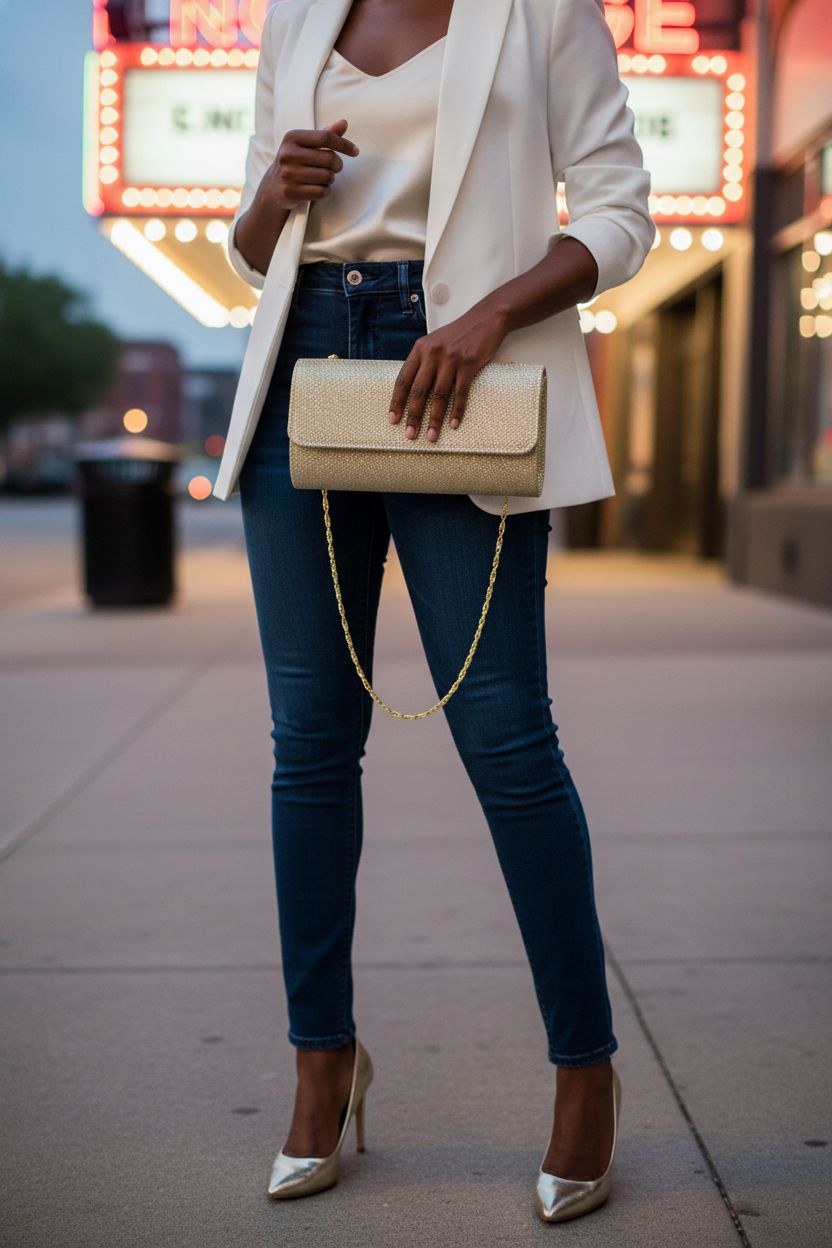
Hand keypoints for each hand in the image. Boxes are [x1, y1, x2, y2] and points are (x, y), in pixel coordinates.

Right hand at [260, 118, 358, 210]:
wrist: (273, 186)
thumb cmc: (296, 162)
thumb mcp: (306, 144)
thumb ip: (325, 134)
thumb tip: (344, 122)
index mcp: (292, 137)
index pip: (326, 137)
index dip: (344, 145)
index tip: (355, 152)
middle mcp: (288, 154)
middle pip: (329, 159)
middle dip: (337, 165)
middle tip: (335, 168)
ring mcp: (288, 174)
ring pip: (327, 177)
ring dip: (331, 179)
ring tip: (324, 178)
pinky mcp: (291, 192)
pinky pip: (321, 192)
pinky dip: (325, 191)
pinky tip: (319, 188)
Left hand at [387, 301, 510, 440]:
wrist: (486, 319)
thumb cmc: (459, 334)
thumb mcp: (434, 343)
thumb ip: (423, 363)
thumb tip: (412, 391)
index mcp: (420, 349)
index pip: (403, 380)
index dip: (397, 402)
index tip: (393, 420)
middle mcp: (432, 354)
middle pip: (418, 391)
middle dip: (413, 416)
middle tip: (410, 435)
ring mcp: (450, 359)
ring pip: (438, 395)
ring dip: (434, 419)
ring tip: (431, 436)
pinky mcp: (468, 364)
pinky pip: (460, 393)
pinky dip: (457, 411)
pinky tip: (453, 424)